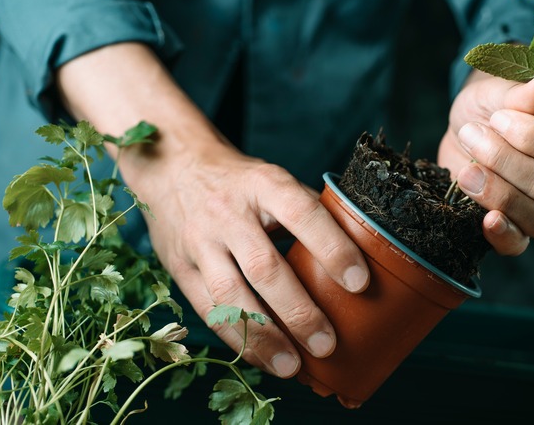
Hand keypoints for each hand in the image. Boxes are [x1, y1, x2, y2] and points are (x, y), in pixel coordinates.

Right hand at [56, 43, 369, 377]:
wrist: (173, 166)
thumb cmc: (241, 182)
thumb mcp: (274, 180)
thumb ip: (308, 212)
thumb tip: (357, 253)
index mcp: (263, 184)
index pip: (302, 213)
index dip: (332, 248)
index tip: (360, 283)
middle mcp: (228, 213)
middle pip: (264, 267)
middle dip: (298, 311)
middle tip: (328, 344)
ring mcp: (199, 241)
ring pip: (231, 296)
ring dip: (263, 337)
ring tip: (293, 367)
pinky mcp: (179, 267)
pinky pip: (208, 310)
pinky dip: (236, 339)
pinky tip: (262, 359)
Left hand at [438, 72, 533, 255]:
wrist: (465, 130)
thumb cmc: (490, 107)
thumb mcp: (497, 92)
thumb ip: (520, 94)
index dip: (532, 136)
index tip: (497, 118)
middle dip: (503, 160)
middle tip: (472, 135)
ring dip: (499, 194)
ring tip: (467, 171)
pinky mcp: (515, 229)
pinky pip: (519, 245)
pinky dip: (503, 236)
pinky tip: (486, 220)